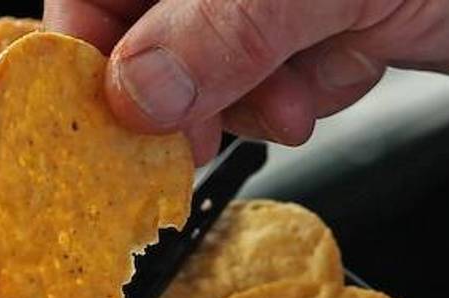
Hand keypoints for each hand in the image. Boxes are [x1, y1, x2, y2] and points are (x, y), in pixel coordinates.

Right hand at [45, 0, 448, 162]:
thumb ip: (224, 29)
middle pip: (153, 25)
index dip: (94, 43)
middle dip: (192, 83)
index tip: (113, 111)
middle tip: (214, 126)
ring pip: (213, 62)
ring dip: (257, 94)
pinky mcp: (315, 20)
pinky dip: (307, 89)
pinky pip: (273, 76)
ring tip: (310, 89)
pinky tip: (354, 63)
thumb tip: (135, 88)